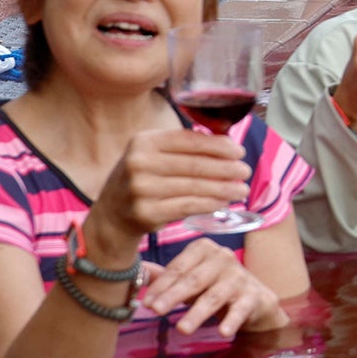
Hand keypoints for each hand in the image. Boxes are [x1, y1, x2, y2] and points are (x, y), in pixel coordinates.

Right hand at [91, 128, 252, 251]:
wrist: (110, 217)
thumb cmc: (142, 180)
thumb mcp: (152, 155)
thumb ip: (182, 146)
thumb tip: (226, 142)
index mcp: (144, 141)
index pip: (189, 140)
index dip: (218, 145)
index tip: (239, 151)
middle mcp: (139, 162)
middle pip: (195, 164)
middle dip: (226, 168)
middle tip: (246, 171)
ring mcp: (140, 189)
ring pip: (194, 187)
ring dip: (223, 189)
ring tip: (241, 189)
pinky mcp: (146, 212)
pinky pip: (187, 206)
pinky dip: (209, 204)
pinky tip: (223, 202)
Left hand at [136, 238, 284, 335]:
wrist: (254, 298)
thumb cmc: (213, 285)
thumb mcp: (189, 278)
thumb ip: (165, 277)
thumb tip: (136, 274)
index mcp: (204, 249)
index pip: (179, 267)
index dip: (161, 285)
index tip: (146, 303)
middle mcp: (223, 258)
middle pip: (194, 280)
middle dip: (174, 296)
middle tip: (156, 311)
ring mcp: (239, 276)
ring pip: (214, 296)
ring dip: (197, 313)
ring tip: (182, 329)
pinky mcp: (253, 295)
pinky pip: (241, 309)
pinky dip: (232, 320)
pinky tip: (223, 332)